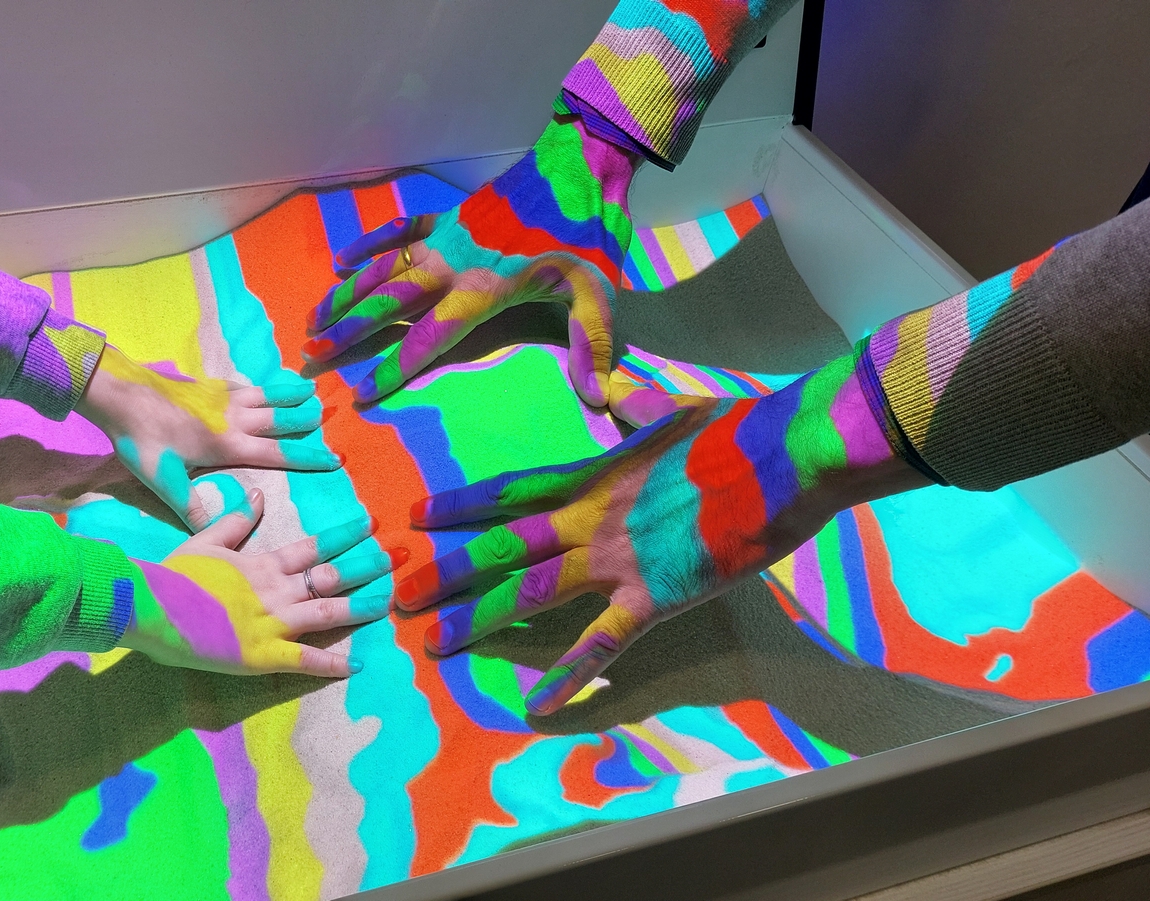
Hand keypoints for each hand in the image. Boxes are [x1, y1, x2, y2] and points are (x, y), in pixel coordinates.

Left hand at [77, 345, 339, 528]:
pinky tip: (262, 386)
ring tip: (311, 389)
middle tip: (329, 417)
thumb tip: (213, 537)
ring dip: (290, 394)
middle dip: (305, 419)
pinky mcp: (207, 385)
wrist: (121, 395)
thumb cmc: (143, 440)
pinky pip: (244, 385)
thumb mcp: (165, 481)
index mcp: (228, 444)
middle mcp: (233, 418)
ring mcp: (221, 397)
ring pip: (266, 395)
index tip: (334, 459)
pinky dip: (261, 386)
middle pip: (279, 418)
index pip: (278, 452)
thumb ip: (192, 508)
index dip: (308, 457)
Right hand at [119, 487, 405, 675]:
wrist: (149, 606)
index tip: (368, 525)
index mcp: (262, 564)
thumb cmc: (173, 576)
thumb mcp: (206, 541)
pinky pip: (304, 660)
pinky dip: (331, 664)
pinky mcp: (262, 655)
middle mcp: (275, 591)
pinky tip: (356, 665)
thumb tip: (261, 495)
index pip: (312, 547)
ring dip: (359, 608)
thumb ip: (236, 521)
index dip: (342, 536)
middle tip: (394, 560)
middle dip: (363, 568)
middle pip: (329, 578)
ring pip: (326, 615)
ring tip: (388, 602)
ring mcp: (271, 623)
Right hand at [303, 112, 640, 406]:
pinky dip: (369, 245)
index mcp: (480, 291)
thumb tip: (600, 398)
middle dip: (346, 333)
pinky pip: (398, 231)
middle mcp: (450, 266)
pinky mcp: (449, 217)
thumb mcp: (598, 293)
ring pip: (382, 271)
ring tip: (312, 321)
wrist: (578, 163)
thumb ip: (591, 347)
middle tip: (309, 358)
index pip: (426, 338)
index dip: (393, 367)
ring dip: (345, 296)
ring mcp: (444, 238)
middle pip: (386, 305)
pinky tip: (340, 261)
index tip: (360, 392)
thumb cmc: (588, 230)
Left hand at [395, 352, 928, 714]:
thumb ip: (634, 407)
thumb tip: (616, 391)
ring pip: (528, 593)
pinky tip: (535, 705)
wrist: (783, 453)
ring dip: (477, 619)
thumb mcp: (673, 409)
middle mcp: (589, 518)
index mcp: (594, 475)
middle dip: (446, 571)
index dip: (460, 505)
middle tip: (397, 594)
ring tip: (431, 640)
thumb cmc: (738, 428)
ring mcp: (615, 559)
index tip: (416, 517)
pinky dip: (567, 677)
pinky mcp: (652, 596)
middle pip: (500, 547)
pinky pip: (599, 645)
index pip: (509, 492)